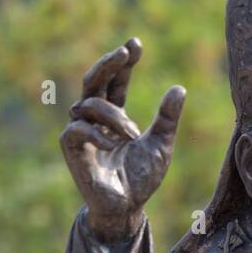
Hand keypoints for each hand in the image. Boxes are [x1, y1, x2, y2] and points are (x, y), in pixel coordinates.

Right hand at [61, 38, 185, 241]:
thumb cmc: (141, 179)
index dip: (123, 63)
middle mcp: (95, 120)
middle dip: (108, 64)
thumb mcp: (161, 145)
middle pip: (93, 81)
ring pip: (88, 105)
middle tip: (125, 52)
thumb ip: (167, 118)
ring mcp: (81, 134)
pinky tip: (112, 145)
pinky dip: (96, 133)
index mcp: (114, 116)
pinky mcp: (72, 151)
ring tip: (134, 134)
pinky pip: (76, 130)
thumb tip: (179, 88)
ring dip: (114, 115)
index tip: (135, 44)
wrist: (128, 208)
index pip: (115, 81)